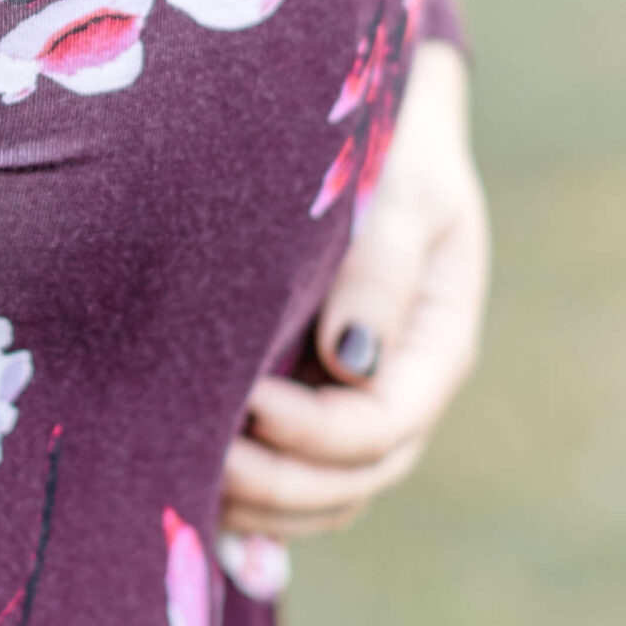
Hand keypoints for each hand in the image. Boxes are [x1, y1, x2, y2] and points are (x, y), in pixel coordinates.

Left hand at [220, 40, 488, 538]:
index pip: (384, 421)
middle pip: (356, 476)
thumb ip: (381, 267)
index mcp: (437, 341)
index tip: (248, 400)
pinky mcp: (314, 392)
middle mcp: (402, 384)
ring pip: (327, 492)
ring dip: (265, 505)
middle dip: (281, 483)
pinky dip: (257, 500)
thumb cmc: (389, 145)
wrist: (372, 120)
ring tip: (188, 483)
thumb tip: (351, 360)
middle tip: (201, 459)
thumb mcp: (403, 192)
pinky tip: (199, 503)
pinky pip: (297, 473)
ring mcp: (360, 397)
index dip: (317, 432)